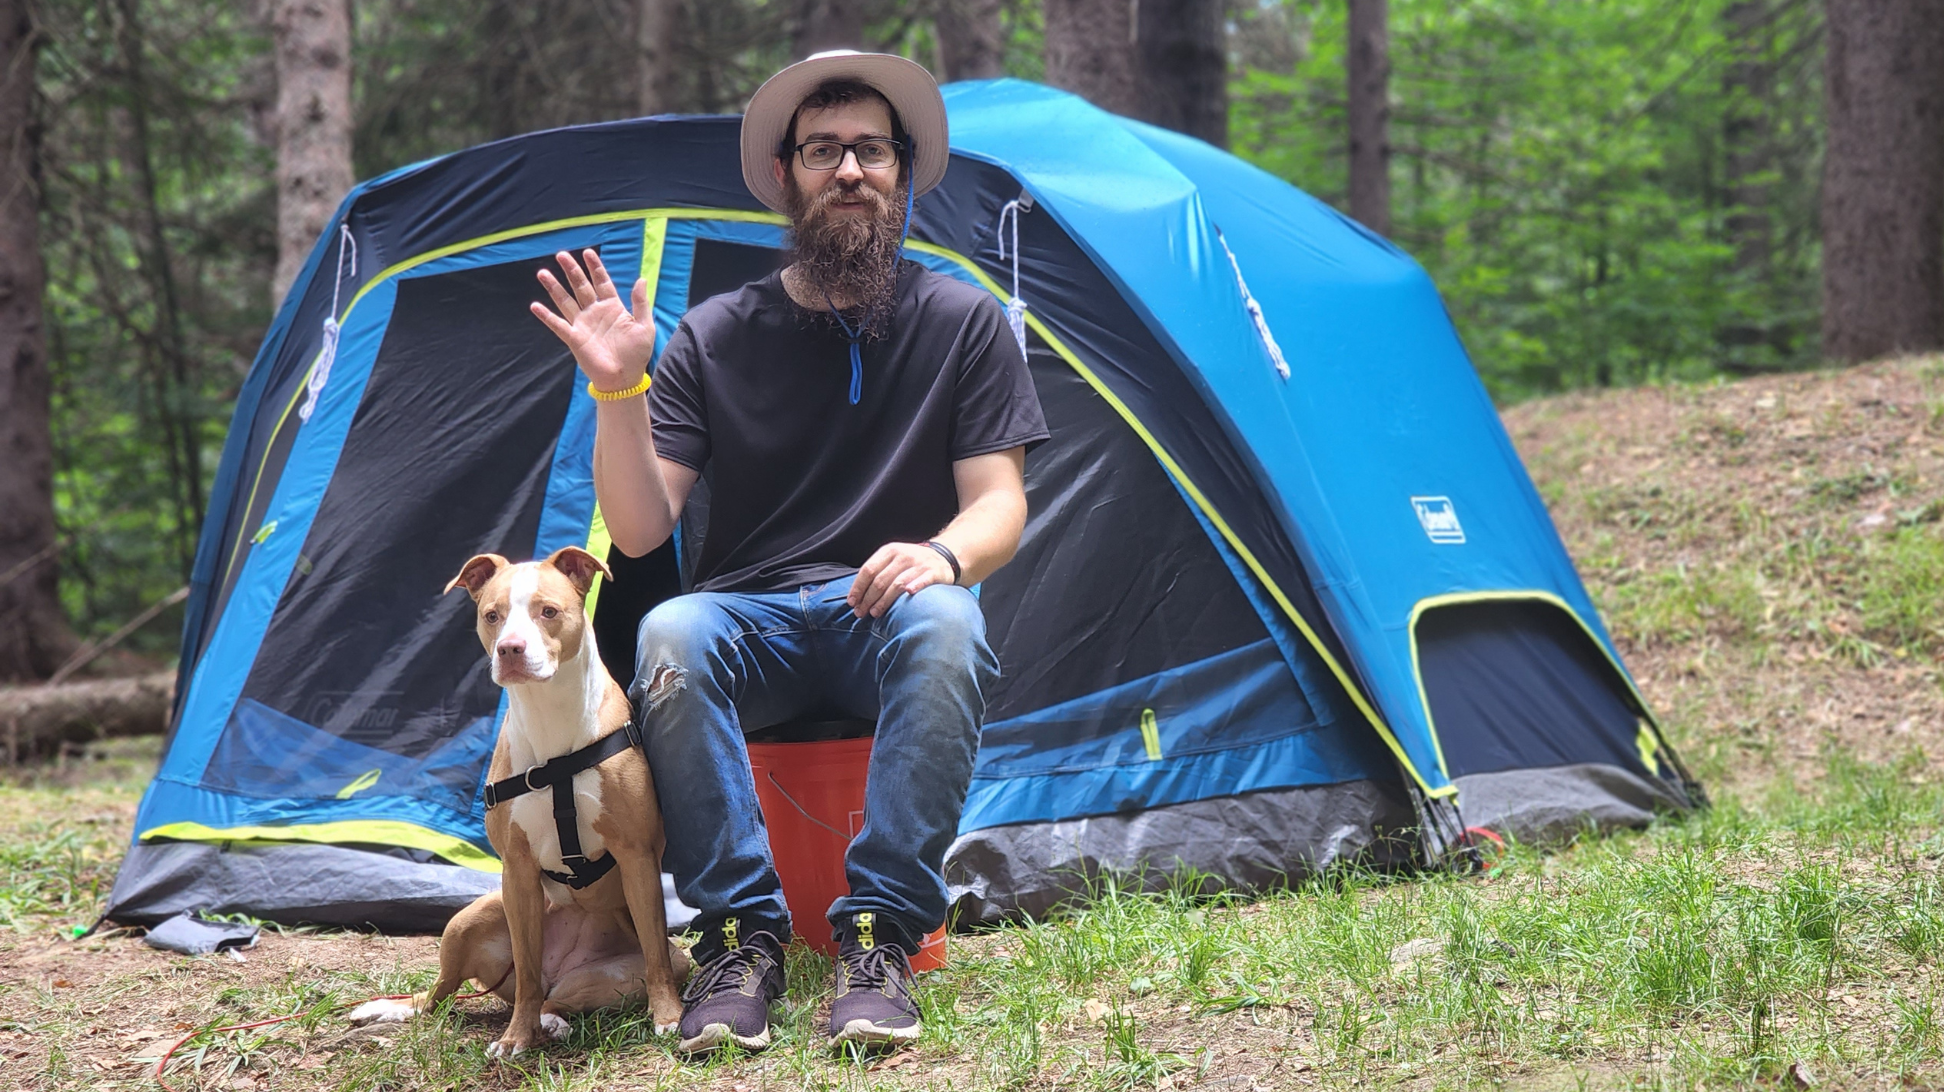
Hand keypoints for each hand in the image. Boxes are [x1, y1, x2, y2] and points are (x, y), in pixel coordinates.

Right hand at [530, 249, 655, 392]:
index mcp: (612, 307)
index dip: (595, 267)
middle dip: (571, 270)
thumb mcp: (644, 326)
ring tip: (543, 273)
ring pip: (566, 301)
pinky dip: (546, 316)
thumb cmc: (636, 353)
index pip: (601, 282)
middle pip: (580, 286)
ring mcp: (583, 324)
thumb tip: (641, 279)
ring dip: (554, 287)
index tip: (588, 253)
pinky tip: (535, 306)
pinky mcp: (574, 338)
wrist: (625, 378)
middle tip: (561, 254)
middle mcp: (595, 312)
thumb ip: (640, 303)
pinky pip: (557, 325)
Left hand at [847, 542, 955, 618]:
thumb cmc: (912, 563)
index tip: (852, 602)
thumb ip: (877, 572)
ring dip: (883, 601)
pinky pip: (923, 580)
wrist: (944, 556)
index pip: (868, 570)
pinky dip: (915, 586)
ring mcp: (919, 564)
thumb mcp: (894, 559)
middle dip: (867, 598)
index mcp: (890, 551)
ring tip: (874, 613)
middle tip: (861, 613)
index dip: (858, 587)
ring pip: (897, 584)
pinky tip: (908, 594)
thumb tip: (856, 595)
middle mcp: (903, 556)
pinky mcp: (933, 572)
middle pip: (880, 580)